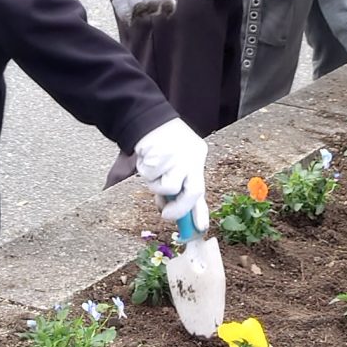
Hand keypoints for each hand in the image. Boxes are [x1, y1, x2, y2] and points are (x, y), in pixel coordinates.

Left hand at [100, 0, 177, 25]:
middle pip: (154, 10)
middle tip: (150, 2)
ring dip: (140, 13)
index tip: (168, 5)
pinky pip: (123, 13)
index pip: (167, 2)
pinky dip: (126, 17)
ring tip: (138, 3)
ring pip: (140, 14)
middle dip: (153, 9)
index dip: (169, 7)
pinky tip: (128, 14)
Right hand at [132, 118, 208, 232]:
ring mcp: (179, 154)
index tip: (200, 229)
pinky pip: (151, 175)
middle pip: (194, 191)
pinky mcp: (163, 151)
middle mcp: (193, 156)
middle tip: (166, 214)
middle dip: (179, 208)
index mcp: (197, 158)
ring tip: (151, 169)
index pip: (200, 190)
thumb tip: (169, 213)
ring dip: (155, 184)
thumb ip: (173, 188)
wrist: (146, 118)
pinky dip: (145, 171)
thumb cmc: (158, 145)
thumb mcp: (171, 166)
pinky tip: (146, 157)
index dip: (200, 212)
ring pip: (168, 186)